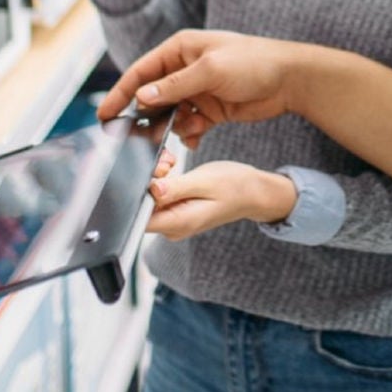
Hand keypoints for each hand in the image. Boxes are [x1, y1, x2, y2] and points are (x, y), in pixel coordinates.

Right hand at [98, 29, 311, 144]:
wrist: (289, 80)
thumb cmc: (253, 62)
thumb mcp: (211, 70)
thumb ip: (176, 85)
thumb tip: (142, 96)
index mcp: (180, 49)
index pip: (141, 71)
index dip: (121, 92)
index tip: (105, 114)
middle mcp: (185, 69)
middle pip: (152, 96)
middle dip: (144, 116)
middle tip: (133, 138)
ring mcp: (197, 91)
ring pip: (169, 114)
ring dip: (168, 128)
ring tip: (174, 139)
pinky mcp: (210, 109)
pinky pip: (188, 125)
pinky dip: (187, 134)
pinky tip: (194, 139)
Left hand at [146, 159, 297, 240]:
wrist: (253, 192)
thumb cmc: (235, 186)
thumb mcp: (206, 181)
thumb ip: (176, 188)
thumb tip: (151, 190)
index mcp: (180, 223)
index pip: (141, 218)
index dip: (138, 193)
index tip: (155, 174)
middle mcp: (174, 227)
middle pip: (142, 207)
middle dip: (148, 180)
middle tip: (168, 164)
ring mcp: (174, 221)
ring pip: (149, 200)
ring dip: (156, 178)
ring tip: (172, 164)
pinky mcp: (176, 212)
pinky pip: (159, 198)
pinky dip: (162, 181)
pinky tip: (172, 170)